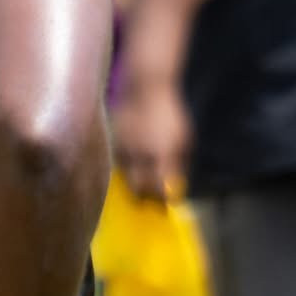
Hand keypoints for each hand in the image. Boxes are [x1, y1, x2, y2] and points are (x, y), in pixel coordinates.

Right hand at [112, 81, 190, 203]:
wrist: (145, 88)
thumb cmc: (169, 115)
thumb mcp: (183, 139)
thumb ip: (179, 164)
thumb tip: (175, 187)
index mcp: (161, 154)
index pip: (159, 189)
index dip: (162, 201)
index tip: (166, 206)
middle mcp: (140, 153)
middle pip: (138, 189)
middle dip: (144, 198)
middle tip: (150, 201)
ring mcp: (123, 146)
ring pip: (124, 177)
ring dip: (133, 183)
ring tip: (141, 182)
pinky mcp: (112, 140)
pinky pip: (117, 162)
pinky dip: (124, 167)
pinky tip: (132, 164)